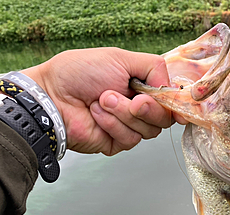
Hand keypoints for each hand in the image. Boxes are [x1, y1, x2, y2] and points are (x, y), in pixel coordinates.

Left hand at [21, 47, 173, 155]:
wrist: (52, 95)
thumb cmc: (79, 73)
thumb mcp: (121, 58)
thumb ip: (154, 68)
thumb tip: (173, 88)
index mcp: (142, 86)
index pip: (170, 99)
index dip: (176, 104)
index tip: (177, 106)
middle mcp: (138, 107)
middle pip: (164, 118)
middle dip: (148, 108)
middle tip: (133, 99)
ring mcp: (128, 126)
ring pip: (149, 130)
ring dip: (124, 114)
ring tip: (102, 100)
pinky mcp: (117, 142)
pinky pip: (130, 139)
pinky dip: (112, 125)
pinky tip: (97, 114)